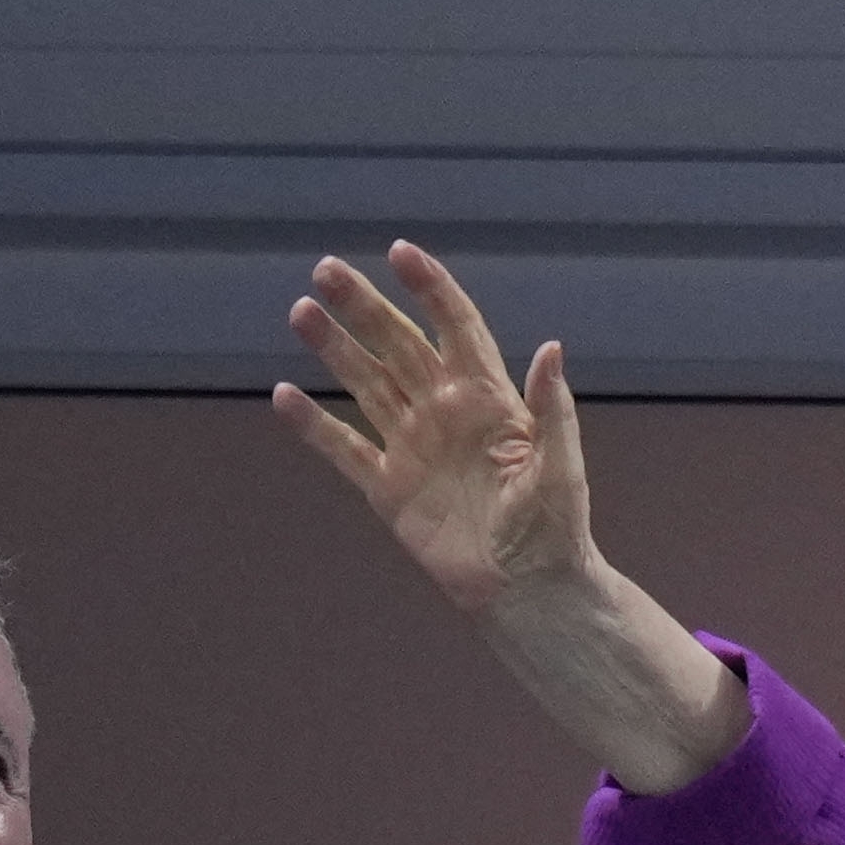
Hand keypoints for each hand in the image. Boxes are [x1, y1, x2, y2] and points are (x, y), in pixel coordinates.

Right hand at [272, 241, 598, 620]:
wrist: (529, 591)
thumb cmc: (557, 530)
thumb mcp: (561, 469)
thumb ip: (553, 410)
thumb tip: (552, 348)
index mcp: (488, 399)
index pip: (456, 328)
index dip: (430, 289)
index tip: (400, 253)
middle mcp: (444, 412)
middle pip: (398, 345)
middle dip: (364, 307)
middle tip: (326, 269)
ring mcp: (412, 447)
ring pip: (366, 384)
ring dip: (334, 349)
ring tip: (302, 312)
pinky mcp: (388, 488)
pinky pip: (344, 449)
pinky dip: (314, 426)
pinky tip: (284, 396)